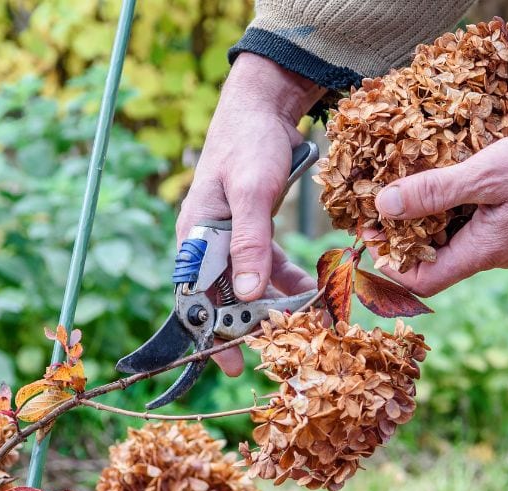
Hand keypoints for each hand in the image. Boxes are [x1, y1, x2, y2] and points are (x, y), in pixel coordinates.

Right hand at [177, 53, 324, 374]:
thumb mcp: (249, 193)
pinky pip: (269, 267)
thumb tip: (247, 294)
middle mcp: (209, 245)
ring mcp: (232, 239)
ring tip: (305, 323)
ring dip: (275, 305)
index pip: (197, 298)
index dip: (213, 334)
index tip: (233, 365)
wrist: (263, 110)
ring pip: (250, 286)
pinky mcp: (255, 231)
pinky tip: (312, 290)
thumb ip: (249, 242)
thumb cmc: (247, 145)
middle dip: (251, 324)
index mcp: (195, 239)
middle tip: (282, 347)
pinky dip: (288, 280)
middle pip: (226, 298)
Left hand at [372, 107, 507, 295]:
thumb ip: (434, 192)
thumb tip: (385, 207)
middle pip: (434, 262)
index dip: (390, 266)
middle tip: (377, 209)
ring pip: (452, 241)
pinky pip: (469, 226)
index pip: (424, 281)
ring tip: (402, 191)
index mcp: (485, 251)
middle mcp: (493, 254)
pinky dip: (447, 210)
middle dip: (402, 239)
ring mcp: (505, 241)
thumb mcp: (485, 173)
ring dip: (423, 221)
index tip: (368, 237)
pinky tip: (438, 184)